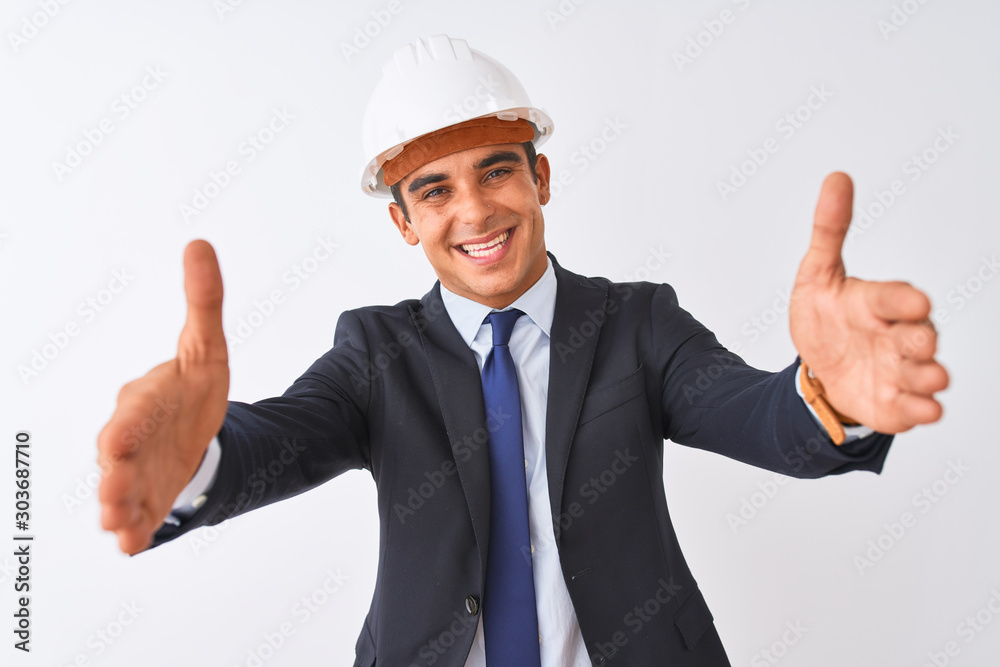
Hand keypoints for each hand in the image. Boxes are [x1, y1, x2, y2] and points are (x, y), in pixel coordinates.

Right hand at [97, 240, 229, 554]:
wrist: (193, 424)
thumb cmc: (193, 384)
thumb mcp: (207, 345)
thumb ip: (203, 301)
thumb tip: (199, 242)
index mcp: (145, 398)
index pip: (133, 411)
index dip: (128, 426)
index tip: (117, 441)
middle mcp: (131, 436)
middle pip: (120, 456)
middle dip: (115, 476)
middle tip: (109, 500)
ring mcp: (138, 469)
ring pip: (122, 488)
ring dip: (118, 508)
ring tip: (117, 527)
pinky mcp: (149, 495)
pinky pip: (138, 512)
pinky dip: (134, 529)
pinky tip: (132, 547)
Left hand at [789, 172, 948, 433]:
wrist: (819, 369)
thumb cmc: (826, 317)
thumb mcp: (817, 274)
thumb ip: (829, 230)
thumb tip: (837, 178)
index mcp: (878, 303)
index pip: (893, 298)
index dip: (903, 300)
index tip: (916, 302)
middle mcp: (897, 337)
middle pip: (917, 337)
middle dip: (921, 340)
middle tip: (920, 342)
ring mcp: (899, 372)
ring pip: (923, 374)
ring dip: (929, 377)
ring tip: (932, 379)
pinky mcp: (896, 404)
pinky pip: (913, 410)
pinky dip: (919, 411)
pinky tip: (925, 411)